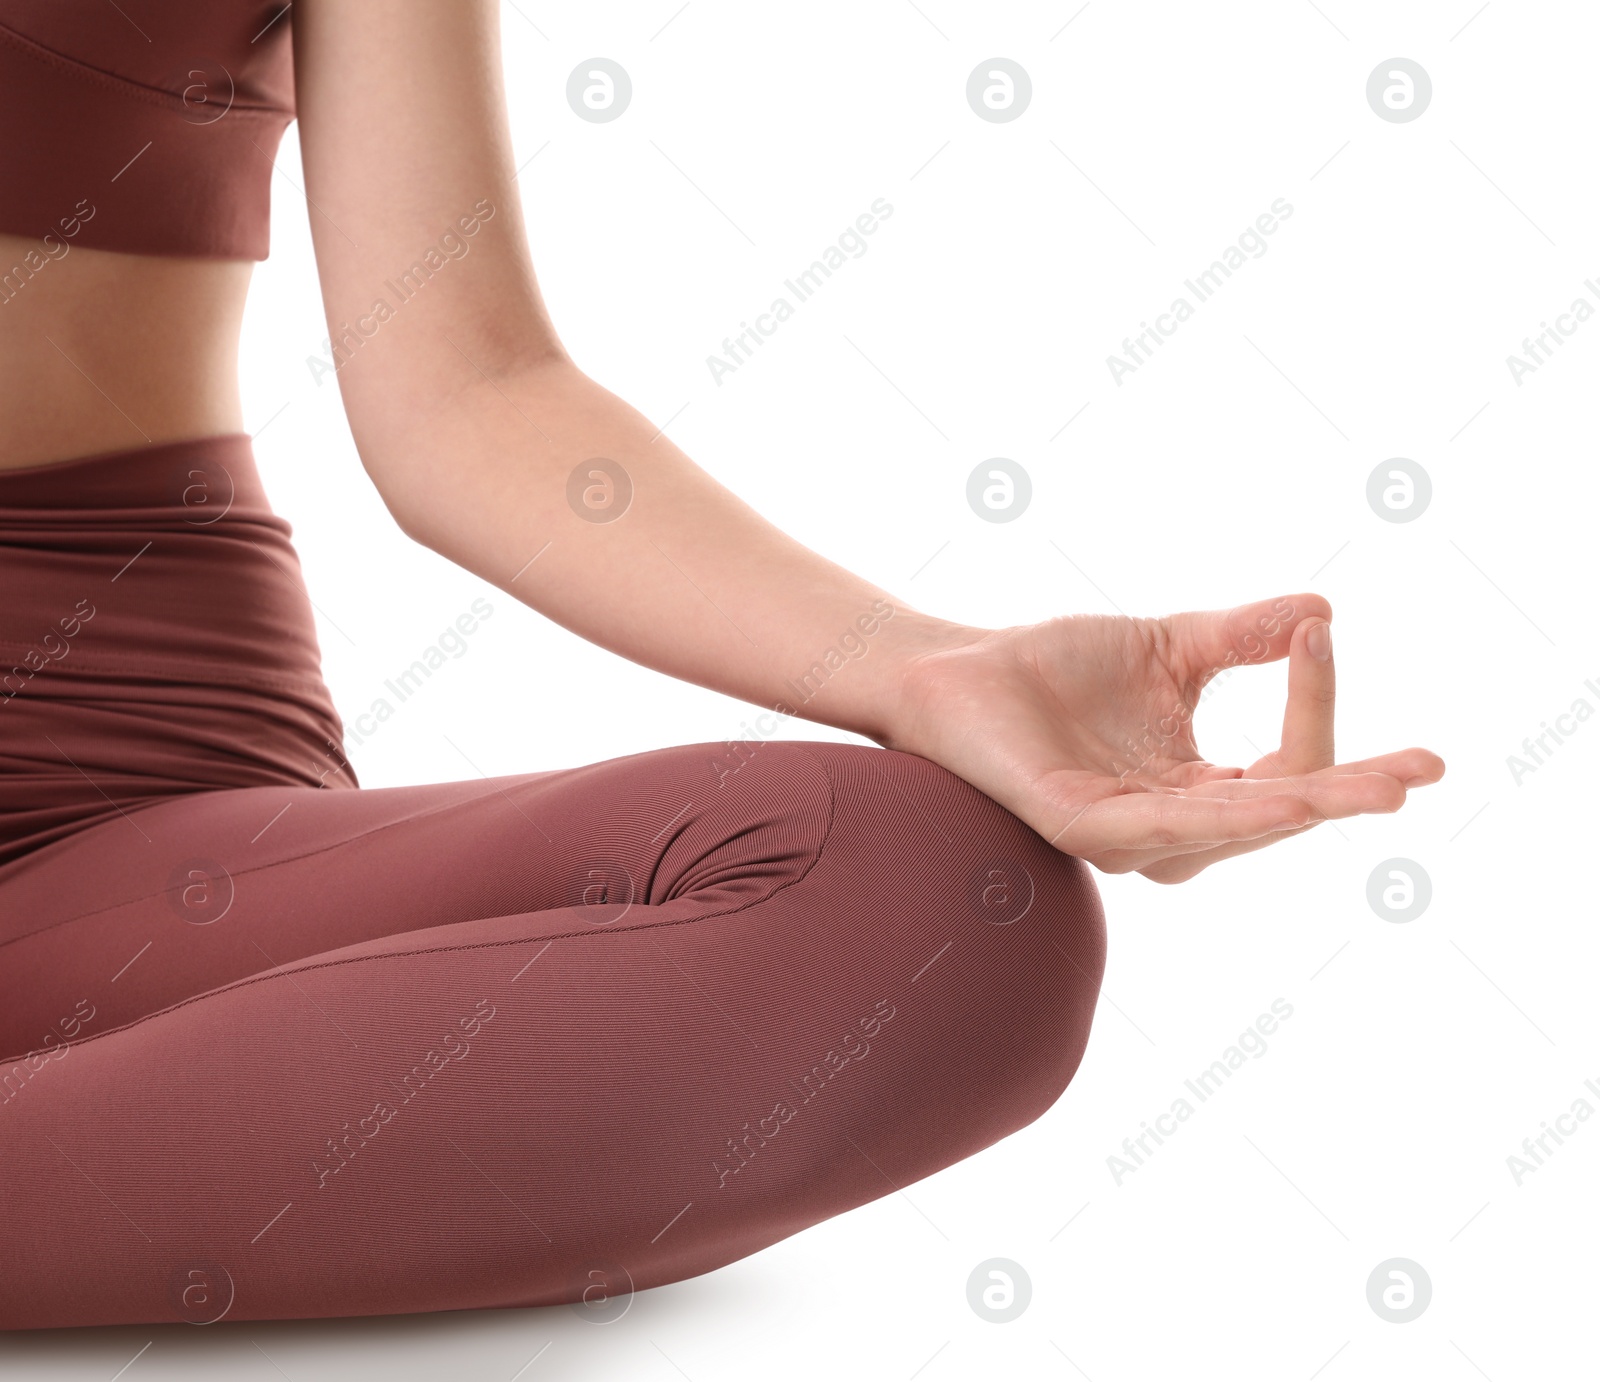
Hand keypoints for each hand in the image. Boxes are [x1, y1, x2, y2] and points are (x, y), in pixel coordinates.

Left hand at [884, 592, 1443, 882]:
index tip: (1318, 635)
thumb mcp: (1172, 646)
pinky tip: (1276, 795)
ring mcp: (1125, 836)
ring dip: (1303, 804)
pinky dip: (1219, 813)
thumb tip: (1324, 613)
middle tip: (1424, 770)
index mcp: (1196, 792)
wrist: (961, 670)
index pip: (1286, 769)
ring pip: (1233, 829)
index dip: (1315, 710)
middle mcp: (1170, 829)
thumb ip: (1243, 639)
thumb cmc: (1057, 666)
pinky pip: (1160, 827)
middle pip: (1279, 816)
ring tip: (1372, 788)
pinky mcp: (1078, 827)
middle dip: (1352, 791)